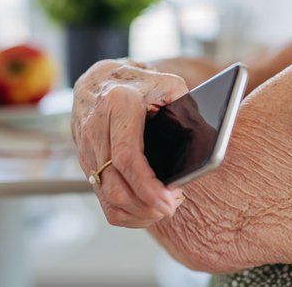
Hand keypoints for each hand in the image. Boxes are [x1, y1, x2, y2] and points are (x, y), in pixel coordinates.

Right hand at [72, 58, 188, 227]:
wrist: (101, 79)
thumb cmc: (142, 84)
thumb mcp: (169, 86)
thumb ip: (187, 111)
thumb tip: (207, 144)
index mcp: (119, 105)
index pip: (127, 157)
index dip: (147, 186)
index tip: (169, 201)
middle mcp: (96, 128)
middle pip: (114, 185)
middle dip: (145, 206)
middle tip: (171, 207)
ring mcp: (86, 148)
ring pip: (106, 197)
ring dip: (136, 212)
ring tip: (161, 208)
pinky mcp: (84, 162)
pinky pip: (101, 198)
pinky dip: (124, 212)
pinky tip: (145, 208)